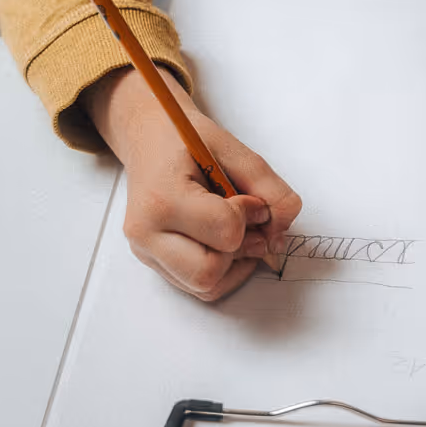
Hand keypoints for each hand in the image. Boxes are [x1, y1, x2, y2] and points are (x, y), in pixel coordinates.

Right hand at [81, 67, 301, 300]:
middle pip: (208, 274)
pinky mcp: (154, 262)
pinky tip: (223, 241)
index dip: (251, 214)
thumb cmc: (185, 140)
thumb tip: (280, 236)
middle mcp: (146, 233)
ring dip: (233, 263)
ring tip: (232, 230)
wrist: (148, 139)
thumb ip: (269, 189)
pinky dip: (223, 270)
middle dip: (239, 249)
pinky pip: (200, 287)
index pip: (225, 230)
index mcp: (161, 199)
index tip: (248, 197)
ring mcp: (146, 252)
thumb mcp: (232, 149)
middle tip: (243, 220)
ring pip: (206, 287)